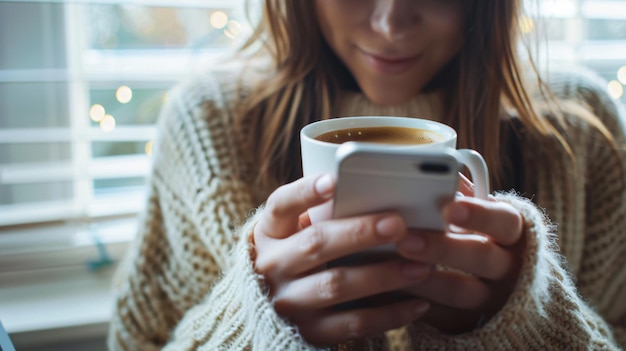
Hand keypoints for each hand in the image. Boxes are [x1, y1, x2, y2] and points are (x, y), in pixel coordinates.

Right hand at [253, 174, 430, 345]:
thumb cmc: (301, 252)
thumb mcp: (299, 229)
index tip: (333, 181)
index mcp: (271, 232)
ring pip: (336, 285)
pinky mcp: (308, 331)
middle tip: (398, 224)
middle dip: (359, 233)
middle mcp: (273, 265)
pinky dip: (389, 314)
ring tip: (420, 267)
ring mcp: (288, 301)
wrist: (275, 304)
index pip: (281, 204)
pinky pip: (352, 324)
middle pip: (315, 244)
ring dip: (382, 276)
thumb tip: (379, 193)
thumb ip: (326, 214)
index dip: (305, 192)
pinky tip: (419, 303)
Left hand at [396, 175, 524, 333]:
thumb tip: (434, 171)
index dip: (479, 214)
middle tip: (406, 239)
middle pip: (481, 257)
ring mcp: (489, 299)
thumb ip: (459, 194)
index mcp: (511, 232)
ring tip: (389, 266)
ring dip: (423, 279)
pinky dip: (411, 303)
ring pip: (460, 291)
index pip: (503, 221)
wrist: (496, 285)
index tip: (449, 207)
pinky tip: (386, 289)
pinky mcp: (466, 322)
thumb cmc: (476, 233)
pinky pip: (439, 315)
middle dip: (441, 247)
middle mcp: (507, 267)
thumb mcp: (477, 213)